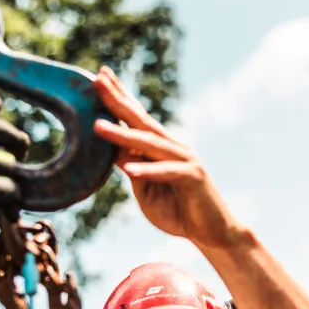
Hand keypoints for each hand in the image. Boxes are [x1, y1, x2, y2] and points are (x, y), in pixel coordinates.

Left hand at [92, 67, 243, 249]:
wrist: (212, 232)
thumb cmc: (178, 212)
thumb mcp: (147, 192)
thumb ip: (134, 172)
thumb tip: (117, 155)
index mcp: (160, 148)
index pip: (136, 118)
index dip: (119, 97)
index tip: (98, 76)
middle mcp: (172, 147)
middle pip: (141, 120)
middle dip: (118, 100)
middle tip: (96, 79)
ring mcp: (185, 159)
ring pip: (150, 143)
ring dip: (123, 135)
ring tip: (98, 126)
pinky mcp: (193, 177)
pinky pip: (166, 172)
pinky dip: (148, 170)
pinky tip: (128, 169)